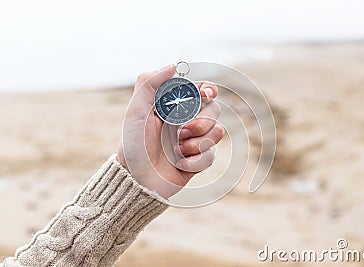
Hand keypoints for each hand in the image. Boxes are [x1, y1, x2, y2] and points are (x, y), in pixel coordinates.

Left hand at [117, 64, 223, 198]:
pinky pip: (211, 155)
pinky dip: (195, 161)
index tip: (206, 93)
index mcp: (174, 107)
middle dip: (200, 121)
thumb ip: (149, 83)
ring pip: (217, 132)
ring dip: (197, 142)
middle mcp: (187, 121)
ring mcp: (194, 141)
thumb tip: (173, 65)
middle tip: (181, 131)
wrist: (137, 180)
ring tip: (177, 150)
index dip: (208, 90)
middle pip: (214, 110)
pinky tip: (179, 164)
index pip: (200, 91)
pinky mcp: (198, 160)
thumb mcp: (136, 111)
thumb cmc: (133, 145)